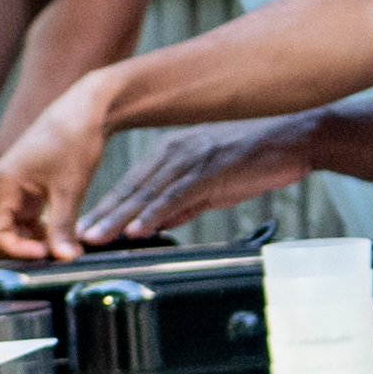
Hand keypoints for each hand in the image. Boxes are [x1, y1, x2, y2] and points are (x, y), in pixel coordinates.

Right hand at [0, 81, 119, 262]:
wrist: (84, 112)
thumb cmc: (73, 141)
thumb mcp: (70, 188)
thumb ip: (62, 226)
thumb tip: (64, 259)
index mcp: (1, 185)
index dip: (17, 251)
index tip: (47, 254)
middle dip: (22, 250)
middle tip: (53, 256)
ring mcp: (11, 191)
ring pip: (11, 230)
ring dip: (31, 243)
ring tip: (61, 247)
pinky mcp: (26, 192)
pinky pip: (24, 222)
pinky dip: (39, 233)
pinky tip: (61, 235)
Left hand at [78, 112, 324, 244]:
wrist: (294, 136)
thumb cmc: (256, 158)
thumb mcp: (212, 183)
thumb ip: (184, 203)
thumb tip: (158, 224)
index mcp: (173, 154)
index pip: (132, 186)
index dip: (106, 209)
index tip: (85, 228)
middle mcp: (175, 154)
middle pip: (131, 190)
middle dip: (102, 215)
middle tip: (77, 237)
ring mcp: (192, 160)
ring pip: (148, 193)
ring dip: (119, 217)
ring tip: (98, 237)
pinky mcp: (211, 170)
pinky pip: (178, 194)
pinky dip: (156, 212)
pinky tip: (140, 226)